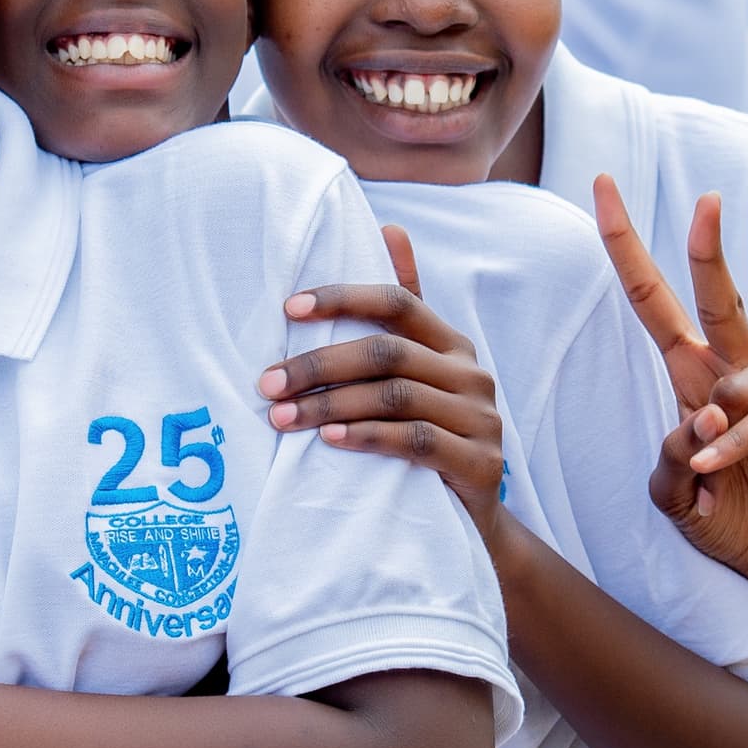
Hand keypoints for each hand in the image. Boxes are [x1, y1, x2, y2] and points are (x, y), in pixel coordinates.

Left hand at [261, 225, 508, 519]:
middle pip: (387, 352)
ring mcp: (480, 419)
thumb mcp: (420, 374)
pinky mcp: (479, 462)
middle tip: (267, 381)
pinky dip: (366, 437)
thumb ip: (406, 310)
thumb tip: (391, 226)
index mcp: (452, 345)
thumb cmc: (431, 435)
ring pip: (395, 396)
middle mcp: (471, 374)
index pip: (398, 301)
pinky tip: (329, 440)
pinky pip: (414, 441)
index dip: (343, 298)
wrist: (472, 520)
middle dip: (319, 363)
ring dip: (331, 404)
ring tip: (282, 417)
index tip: (288, 309)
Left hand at [594, 178, 747, 610]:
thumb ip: (669, 460)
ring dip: (710, 431)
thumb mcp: (674, 496)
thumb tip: (700, 420)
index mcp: (698, 376)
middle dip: (708, 246)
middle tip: (708, 197)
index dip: (628, 249)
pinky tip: (719, 467)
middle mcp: (742, 370)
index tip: (602, 189)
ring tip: (712, 471)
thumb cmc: (729, 519)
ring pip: (733, 382)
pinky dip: (736, 444)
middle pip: (717, 297)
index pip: (657, 303)